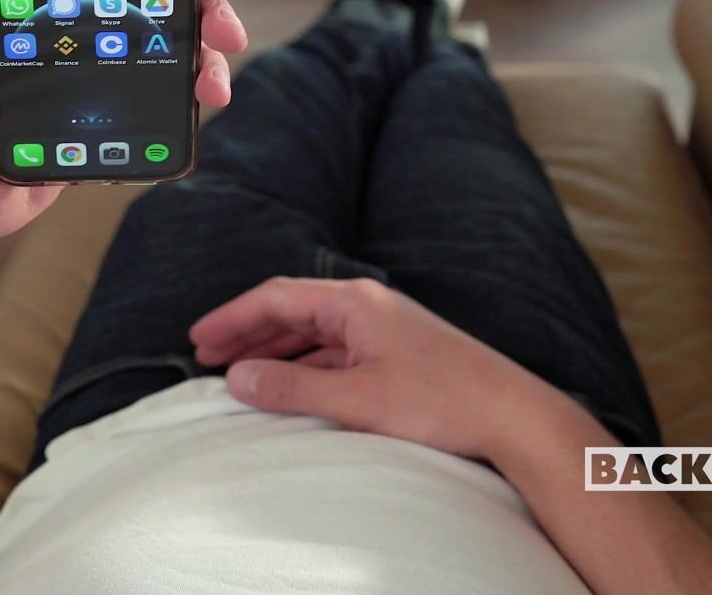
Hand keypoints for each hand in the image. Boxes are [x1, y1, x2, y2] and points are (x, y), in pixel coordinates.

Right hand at [191, 277, 547, 459]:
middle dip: (247, 331)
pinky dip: (303, 365)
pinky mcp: (397, 353)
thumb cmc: (443, 400)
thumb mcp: (358, 399)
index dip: (232, 316)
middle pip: (292, 309)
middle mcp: (368, 305)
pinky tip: (289, 386)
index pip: (277, 296)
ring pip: (313, 333)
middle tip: (205, 355)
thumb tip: (239, 377)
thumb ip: (294, 387)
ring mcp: (384, 329)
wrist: (513, 414)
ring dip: (274, 349)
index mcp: (356, 301)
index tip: (198, 339)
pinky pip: (334, 352)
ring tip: (238, 371)